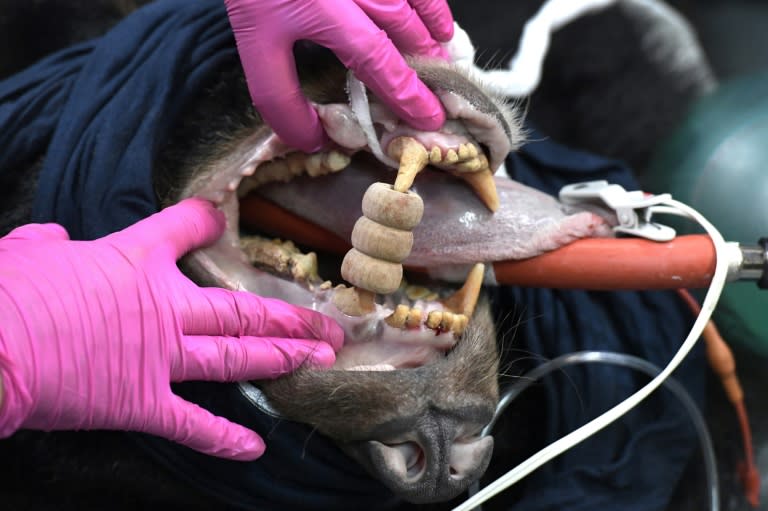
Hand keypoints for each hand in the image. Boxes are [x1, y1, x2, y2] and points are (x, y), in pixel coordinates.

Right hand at [0, 198, 342, 460]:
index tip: (218, 220)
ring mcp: (161, 357)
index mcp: (134, 261)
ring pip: (237, 356)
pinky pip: (194, 424)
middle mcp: (164, 306)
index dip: (204, 222)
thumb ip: (45, 245)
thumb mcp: (22, 253)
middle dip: (289, 316)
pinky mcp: (143, 402)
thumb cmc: (5, 292)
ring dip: (282, 358)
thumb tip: (50, 238)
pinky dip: (225, 438)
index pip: (183, 230)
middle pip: (240, 308)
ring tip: (321, 361)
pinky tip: (256, 447)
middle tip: (327, 325)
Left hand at [224, 0, 453, 151]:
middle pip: (403, 28)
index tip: (428, 117)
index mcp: (324, 10)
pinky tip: (436, 19)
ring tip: (445, 57)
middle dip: (426, 65)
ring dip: (433, 30)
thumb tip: (313, 140)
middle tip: (444, 95)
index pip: (376, 59)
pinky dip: (429, 1)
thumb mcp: (255, 44)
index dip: (405, 93)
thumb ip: (280, 97)